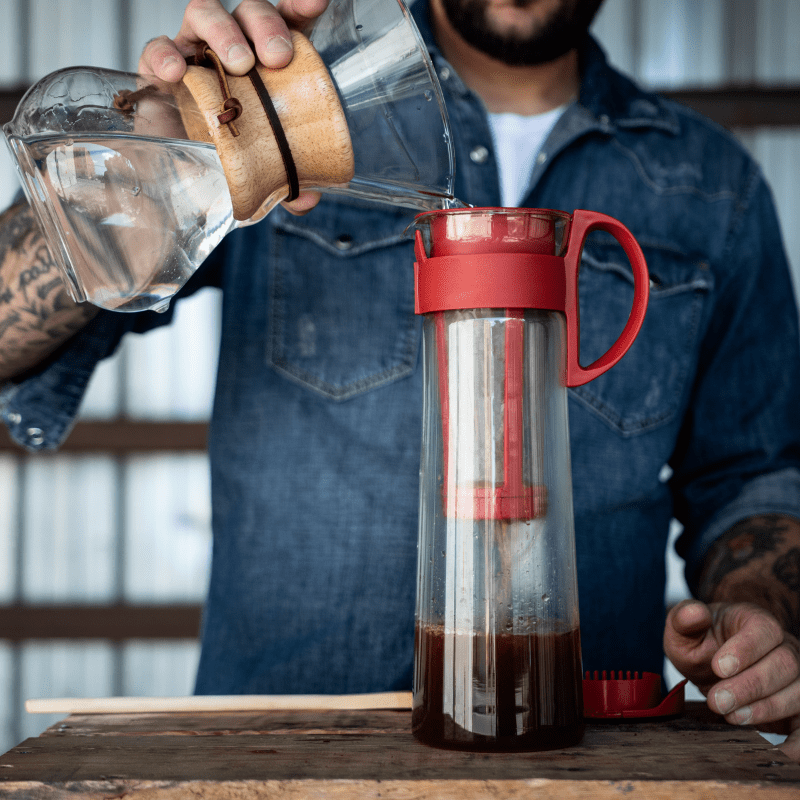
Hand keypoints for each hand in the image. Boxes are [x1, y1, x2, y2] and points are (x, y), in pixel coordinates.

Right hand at [139, 0, 328, 214]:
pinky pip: (157, 48)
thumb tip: (306, 199)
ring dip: (223, 30)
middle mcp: (231, 49)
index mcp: (267, 65)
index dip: (300, 6)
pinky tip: (176, 71)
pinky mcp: (156, 72)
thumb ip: (290, 182)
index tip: (316, 2)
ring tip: (238, 63)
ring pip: (205, 13)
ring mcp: (193, 54)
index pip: (288, 22)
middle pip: (249, 12)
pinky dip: (165, 53)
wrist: (179, 182)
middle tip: (277, 58)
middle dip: (266, 25)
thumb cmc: (230, 160)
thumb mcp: (266, 174)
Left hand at [664, 599, 799, 760]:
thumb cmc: (700, 643)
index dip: (745, 649)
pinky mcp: (797, 705)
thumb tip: (692, 612)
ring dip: (766, 709)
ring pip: (798, 692)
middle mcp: (783, 647)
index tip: (718, 667)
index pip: (764, 630)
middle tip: (717, 700)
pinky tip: (778, 752)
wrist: (712, 664)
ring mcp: (795, 677)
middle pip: (784, 664)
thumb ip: (684, 619)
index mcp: (755, 621)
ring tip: (732, 716)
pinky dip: (797, 742)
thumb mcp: (683, 630)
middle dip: (750, 686)